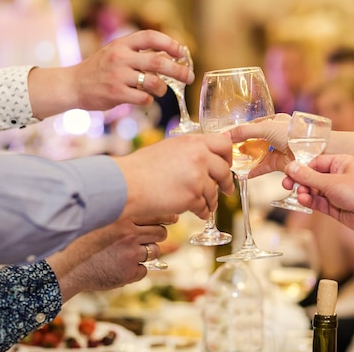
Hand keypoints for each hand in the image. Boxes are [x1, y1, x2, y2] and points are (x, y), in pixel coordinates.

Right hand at [29, 30, 193, 118]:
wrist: (73, 85)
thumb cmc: (100, 69)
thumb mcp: (116, 52)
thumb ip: (138, 52)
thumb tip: (170, 55)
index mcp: (122, 43)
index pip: (150, 37)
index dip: (170, 43)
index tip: (182, 52)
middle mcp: (120, 57)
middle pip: (158, 62)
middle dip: (179, 70)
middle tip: (189, 77)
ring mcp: (118, 76)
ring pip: (153, 82)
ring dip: (163, 88)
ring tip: (162, 91)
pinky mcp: (116, 94)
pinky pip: (143, 98)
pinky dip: (149, 100)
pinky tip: (145, 99)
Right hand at [47, 217, 167, 301]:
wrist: (68, 267)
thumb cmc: (85, 241)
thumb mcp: (103, 221)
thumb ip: (124, 215)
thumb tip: (153, 208)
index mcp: (124, 219)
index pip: (157, 215)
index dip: (168, 216)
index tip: (174, 217)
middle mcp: (130, 235)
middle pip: (161, 233)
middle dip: (158, 236)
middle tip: (147, 238)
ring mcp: (131, 254)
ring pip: (155, 251)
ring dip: (146, 253)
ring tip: (126, 254)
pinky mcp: (130, 272)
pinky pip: (144, 270)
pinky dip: (135, 270)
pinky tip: (119, 267)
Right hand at [114, 133, 234, 222]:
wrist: (126, 184)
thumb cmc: (141, 168)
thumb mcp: (169, 148)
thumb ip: (190, 150)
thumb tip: (206, 154)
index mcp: (193, 141)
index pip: (224, 144)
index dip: (228, 156)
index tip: (226, 164)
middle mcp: (199, 156)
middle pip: (224, 170)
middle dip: (225, 182)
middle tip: (226, 189)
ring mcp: (197, 177)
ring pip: (214, 192)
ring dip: (211, 200)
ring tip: (205, 204)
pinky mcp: (192, 197)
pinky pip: (205, 207)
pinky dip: (202, 211)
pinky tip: (198, 212)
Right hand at [228, 113, 293, 176]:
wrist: (313, 151)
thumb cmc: (293, 134)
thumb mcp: (265, 128)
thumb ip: (244, 132)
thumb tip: (226, 135)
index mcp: (275, 121)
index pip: (254, 125)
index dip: (242, 131)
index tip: (229, 137)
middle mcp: (277, 135)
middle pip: (255, 142)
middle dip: (244, 148)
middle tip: (231, 152)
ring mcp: (279, 150)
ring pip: (260, 156)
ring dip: (249, 160)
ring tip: (235, 164)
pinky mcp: (281, 164)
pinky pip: (265, 168)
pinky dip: (256, 172)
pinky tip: (245, 175)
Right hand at [281, 154, 353, 232]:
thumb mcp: (330, 182)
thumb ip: (308, 176)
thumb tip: (291, 167)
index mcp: (341, 163)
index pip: (316, 162)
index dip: (302, 168)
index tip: (289, 172)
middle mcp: (338, 176)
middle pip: (313, 177)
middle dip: (300, 181)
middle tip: (287, 184)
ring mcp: (336, 192)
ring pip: (314, 191)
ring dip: (304, 192)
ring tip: (298, 194)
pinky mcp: (335, 207)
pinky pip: (318, 202)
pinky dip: (310, 201)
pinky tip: (304, 200)